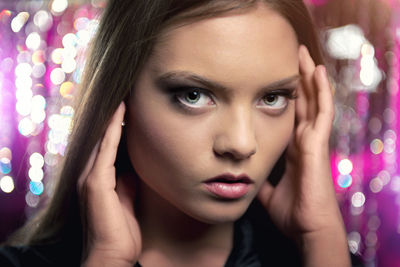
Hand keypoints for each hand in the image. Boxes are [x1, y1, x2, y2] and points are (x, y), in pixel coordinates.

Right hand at [78, 102, 140, 266]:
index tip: (127, 108)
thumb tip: (133, 166)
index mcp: (97, 179)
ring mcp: (90, 178)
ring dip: (112, 118)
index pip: (106, 146)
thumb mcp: (126, 199)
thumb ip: (127, 181)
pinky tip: (120, 114)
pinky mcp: (96, 183)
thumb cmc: (120, 231)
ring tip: (123, 97)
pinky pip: (107, 149)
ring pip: (102, 139)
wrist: (112, 255)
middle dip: (112, 118)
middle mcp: (89, 174)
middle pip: (101, 139)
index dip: (115, 127)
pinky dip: (113, 130)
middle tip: (125, 96)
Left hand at [257, 46, 349, 265]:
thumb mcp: (268, 190)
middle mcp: (305, 140)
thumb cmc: (293, 212)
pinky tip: (319, 72)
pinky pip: (323, 112)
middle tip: (292, 55)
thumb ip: (261, 178)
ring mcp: (314, 141)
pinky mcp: (318, 144)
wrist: (307, 228)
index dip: (288, 95)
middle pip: (303, 102)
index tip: (279, 77)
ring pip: (314, 101)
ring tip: (304, 55)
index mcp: (294, 148)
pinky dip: (322, 92)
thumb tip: (247, 174)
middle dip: (298, 79)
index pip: (292, 114)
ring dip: (309, 78)